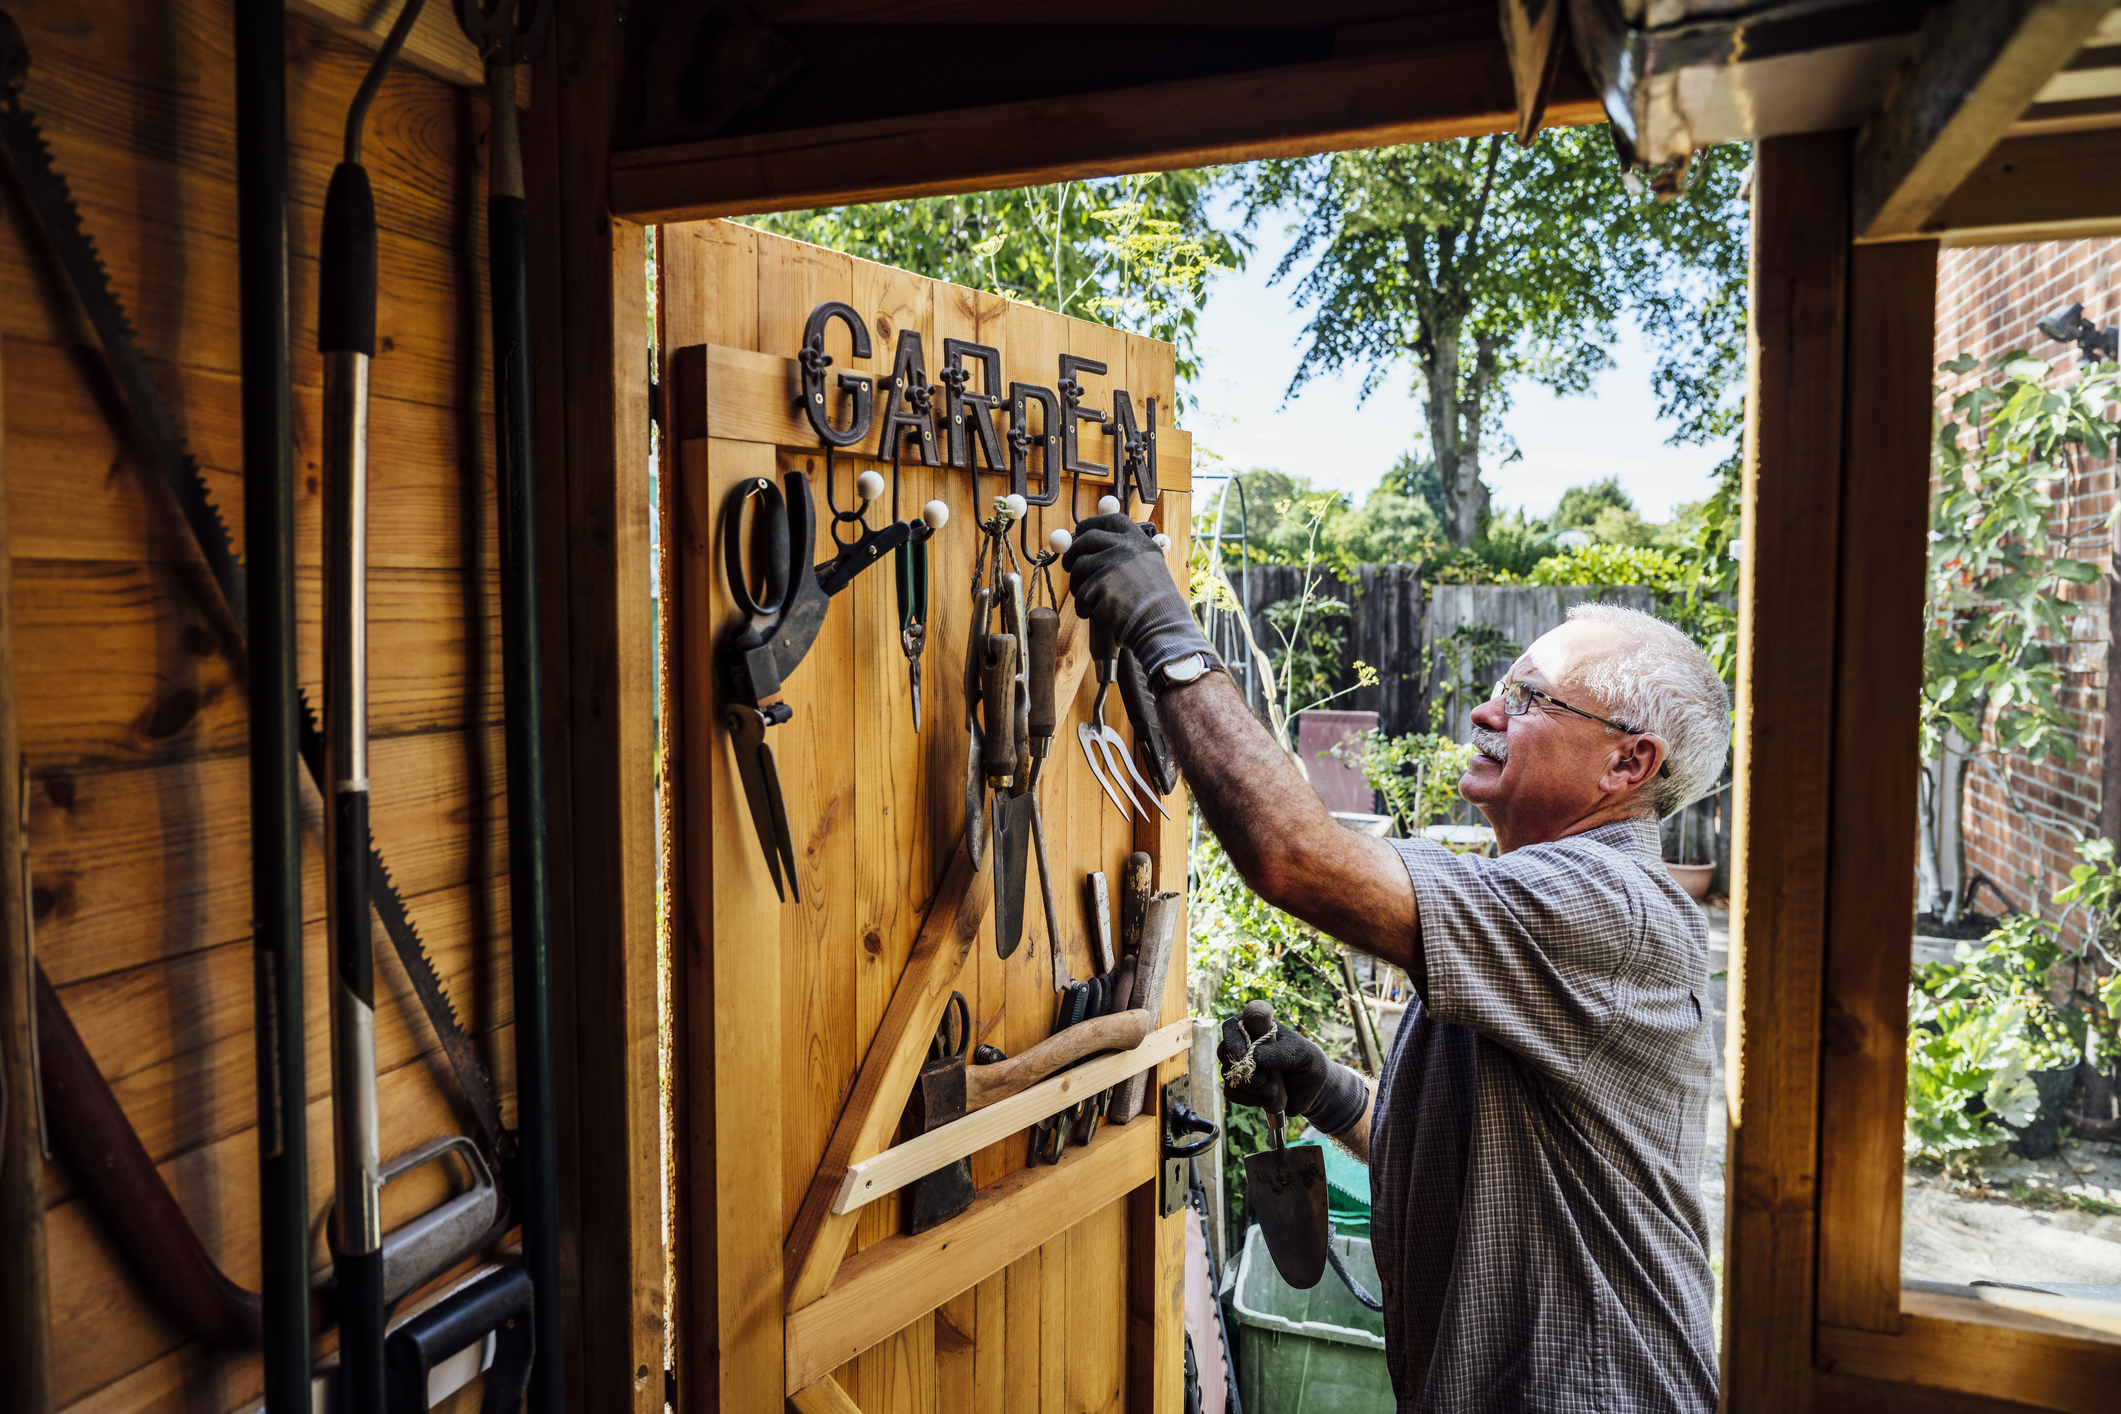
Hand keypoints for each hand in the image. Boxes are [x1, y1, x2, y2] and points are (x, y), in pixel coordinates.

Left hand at [1060, 513, 1212, 677]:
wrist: (1161, 625)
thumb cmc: (1155, 603)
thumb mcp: (1148, 567)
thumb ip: (1123, 554)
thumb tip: (1086, 547)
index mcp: (1139, 541)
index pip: (1110, 520)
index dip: (1091, 524)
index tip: (1080, 533)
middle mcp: (1126, 548)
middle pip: (1087, 539)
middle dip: (1072, 552)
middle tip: (1067, 565)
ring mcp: (1113, 565)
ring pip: (1079, 566)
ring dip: (1077, 584)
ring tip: (1089, 599)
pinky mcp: (1101, 585)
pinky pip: (1081, 593)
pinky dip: (1083, 606)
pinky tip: (1094, 613)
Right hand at [1216, 1000, 1369, 1135]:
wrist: (1314, 1092)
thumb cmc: (1310, 1064)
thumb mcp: (1303, 1054)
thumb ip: (1281, 1052)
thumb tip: (1254, 1057)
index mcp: (1259, 1027)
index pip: (1233, 1025)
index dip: (1233, 1040)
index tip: (1245, 1055)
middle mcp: (1245, 1044)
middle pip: (1223, 1050)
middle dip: (1241, 1068)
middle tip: (1262, 1079)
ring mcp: (1242, 1065)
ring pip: (1228, 1074)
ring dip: (1251, 1087)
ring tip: (1275, 1089)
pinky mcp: (1242, 1086)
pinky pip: (1232, 1092)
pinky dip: (1250, 1099)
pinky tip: (1269, 1098)